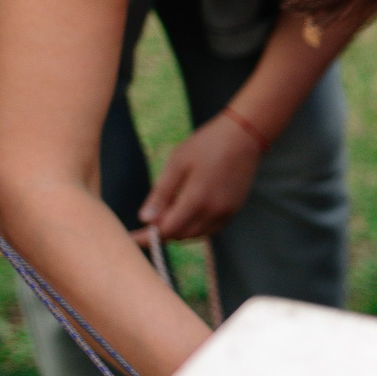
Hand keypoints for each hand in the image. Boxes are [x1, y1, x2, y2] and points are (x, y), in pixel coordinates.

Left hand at [143, 113, 264, 241]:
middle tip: (154, 213)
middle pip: (181, 235)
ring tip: (172, 207)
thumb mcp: (177, 163)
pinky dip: (196, 226)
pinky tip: (189, 209)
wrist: (243, 136)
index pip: (168, 230)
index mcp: (196, 199)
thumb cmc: (206, 144)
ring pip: (196, 234)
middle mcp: (213, 212)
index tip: (132, 239)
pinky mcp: (234, 210)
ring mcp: (226, 213)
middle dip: (164, 230)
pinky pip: (210, 228)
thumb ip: (161, 194)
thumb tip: (145, 219)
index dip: (148, 236)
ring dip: (180, 229)